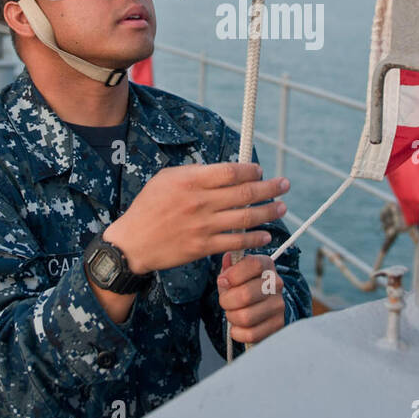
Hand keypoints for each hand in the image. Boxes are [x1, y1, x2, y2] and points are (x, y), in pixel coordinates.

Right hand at [105, 162, 288, 274]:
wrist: (133, 242)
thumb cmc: (149, 206)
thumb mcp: (167, 178)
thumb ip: (196, 174)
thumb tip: (226, 171)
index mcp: (190, 180)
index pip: (231, 172)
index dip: (251, 170)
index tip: (260, 170)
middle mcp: (199, 202)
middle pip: (245, 192)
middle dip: (270, 187)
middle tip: (285, 185)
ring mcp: (203, 226)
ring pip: (246, 217)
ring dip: (269, 212)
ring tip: (282, 208)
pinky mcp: (203, 247)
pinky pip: (237, 242)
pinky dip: (255, 238)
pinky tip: (266, 234)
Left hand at [218, 252, 285, 342]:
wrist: (266, 303)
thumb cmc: (246, 285)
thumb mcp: (237, 271)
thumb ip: (230, 266)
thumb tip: (227, 258)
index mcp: (267, 265)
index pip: (253, 265)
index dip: (233, 275)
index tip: (223, 281)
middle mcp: (276, 284)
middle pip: (245, 295)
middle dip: (226, 301)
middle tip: (225, 301)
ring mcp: (279, 305)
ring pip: (245, 317)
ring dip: (231, 317)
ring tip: (233, 313)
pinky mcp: (278, 325)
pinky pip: (251, 334)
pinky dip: (238, 332)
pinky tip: (238, 326)